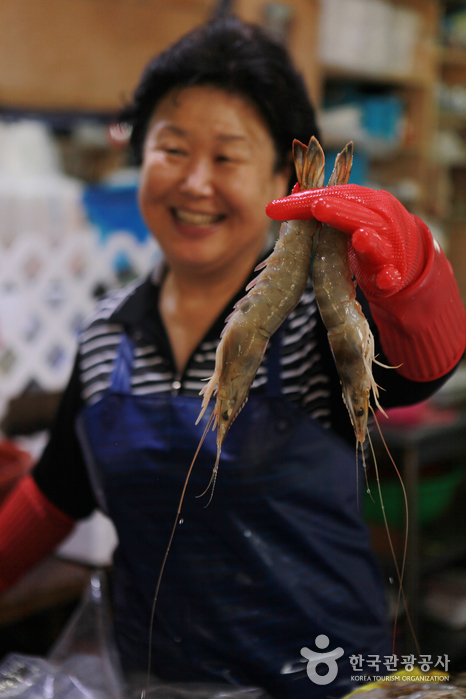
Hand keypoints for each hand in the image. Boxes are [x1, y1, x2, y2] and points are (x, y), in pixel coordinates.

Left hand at [266, 184, 426, 298]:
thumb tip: (286, 192)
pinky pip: (391, 276)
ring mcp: (388, 247)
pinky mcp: (394, 273)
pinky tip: (385, 280)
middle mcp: (377, 219)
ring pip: (377, 244)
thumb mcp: (346, 214)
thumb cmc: (367, 229)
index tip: (273, 208)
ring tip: (360, 236)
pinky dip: (388, 277)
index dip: (303, 201)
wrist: (407, 254)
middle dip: (337, 210)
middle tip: (317, 206)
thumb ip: (318, 205)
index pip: (330, 197)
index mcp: (361, 201)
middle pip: (355, 214)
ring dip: (368, 241)